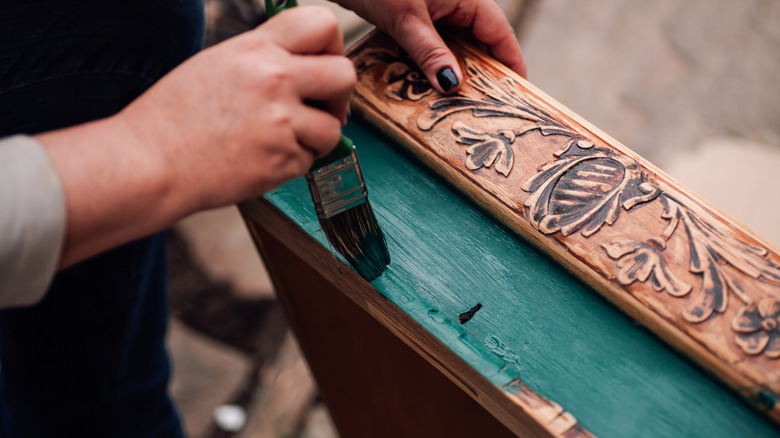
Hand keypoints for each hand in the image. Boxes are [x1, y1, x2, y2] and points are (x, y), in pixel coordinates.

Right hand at [123, 5, 356, 209]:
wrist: (150, 162)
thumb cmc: (174, 117)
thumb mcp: (217, 63)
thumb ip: (263, 57)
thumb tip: (303, 64)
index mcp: (256, 48)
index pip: (323, 23)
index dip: (332, 47)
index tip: (323, 65)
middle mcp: (274, 79)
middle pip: (345, 75)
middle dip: (339, 95)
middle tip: (321, 108)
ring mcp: (281, 122)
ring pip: (333, 127)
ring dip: (316, 136)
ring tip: (284, 139)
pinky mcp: (283, 160)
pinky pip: (310, 159)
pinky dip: (294, 161)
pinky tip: (263, 157)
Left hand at [335, 0, 525, 92]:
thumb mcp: (407, 20)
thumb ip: (430, 52)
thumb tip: (453, 85)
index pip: (500, 34)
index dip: (511, 64)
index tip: (518, 94)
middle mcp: (457, 3)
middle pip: (480, 44)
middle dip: (484, 75)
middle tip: (486, 109)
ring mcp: (437, 11)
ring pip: (456, 47)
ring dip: (456, 73)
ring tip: (459, 105)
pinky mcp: (417, 19)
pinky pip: (434, 46)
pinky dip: (434, 66)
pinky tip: (430, 86)